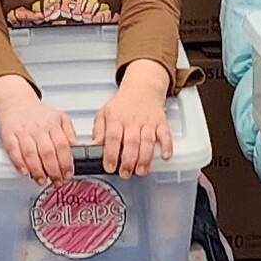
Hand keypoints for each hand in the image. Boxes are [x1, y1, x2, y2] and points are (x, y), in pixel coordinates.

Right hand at [0, 76, 76, 183]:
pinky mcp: (8, 134)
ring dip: (37, 170)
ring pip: (31, 153)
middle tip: (56, 181)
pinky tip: (24, 171)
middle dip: (53, 171)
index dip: (66, 162)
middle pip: (48, 152)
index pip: (62, 145)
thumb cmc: (38, 113)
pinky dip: (19, 163)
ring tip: (42, 179)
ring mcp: (23, 131)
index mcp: (53, 123)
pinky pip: (13, 150)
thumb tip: (79, 149)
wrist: (15, 101)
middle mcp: (38, 127)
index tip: (68, 174)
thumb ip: (70, 134)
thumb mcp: (59, 118)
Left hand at [93, 62, 173, 177]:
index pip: (112, 137)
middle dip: (128, 161)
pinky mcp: (161, 122)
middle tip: (125, 173)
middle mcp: (132, 120)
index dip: (111, 154)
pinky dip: (167, 146)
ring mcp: (148, 121)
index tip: (109, 167)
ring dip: (144, 158)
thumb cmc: (122, 104)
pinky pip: (166, 134)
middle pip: (131, 142)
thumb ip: (98, 130)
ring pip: (147, 141)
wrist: (142, 87)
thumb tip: (94, 146)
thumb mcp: (104, 113)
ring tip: (140, 171)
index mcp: (116, 118)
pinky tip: (164, 156)